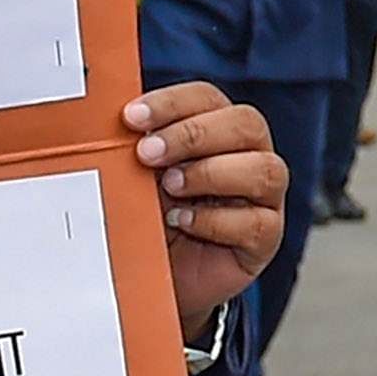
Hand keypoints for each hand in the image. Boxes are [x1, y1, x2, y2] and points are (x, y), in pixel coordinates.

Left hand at [132, 85, 287, 342]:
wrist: (149, 276)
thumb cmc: (145, 218)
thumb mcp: (134, 176)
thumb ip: (134, 148)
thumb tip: (112, 120)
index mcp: (217, 129)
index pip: (208, 99)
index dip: (172, 103)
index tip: (131, 118)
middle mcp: (249, 156)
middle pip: (247, 124)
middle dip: (193, 134)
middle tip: (147, 153)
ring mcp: (263, 198)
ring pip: (265, 170)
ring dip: (211, 174)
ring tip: (169, 187)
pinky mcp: (264, 238)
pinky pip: (257, 223)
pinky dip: (215, 220)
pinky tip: (181, 222)